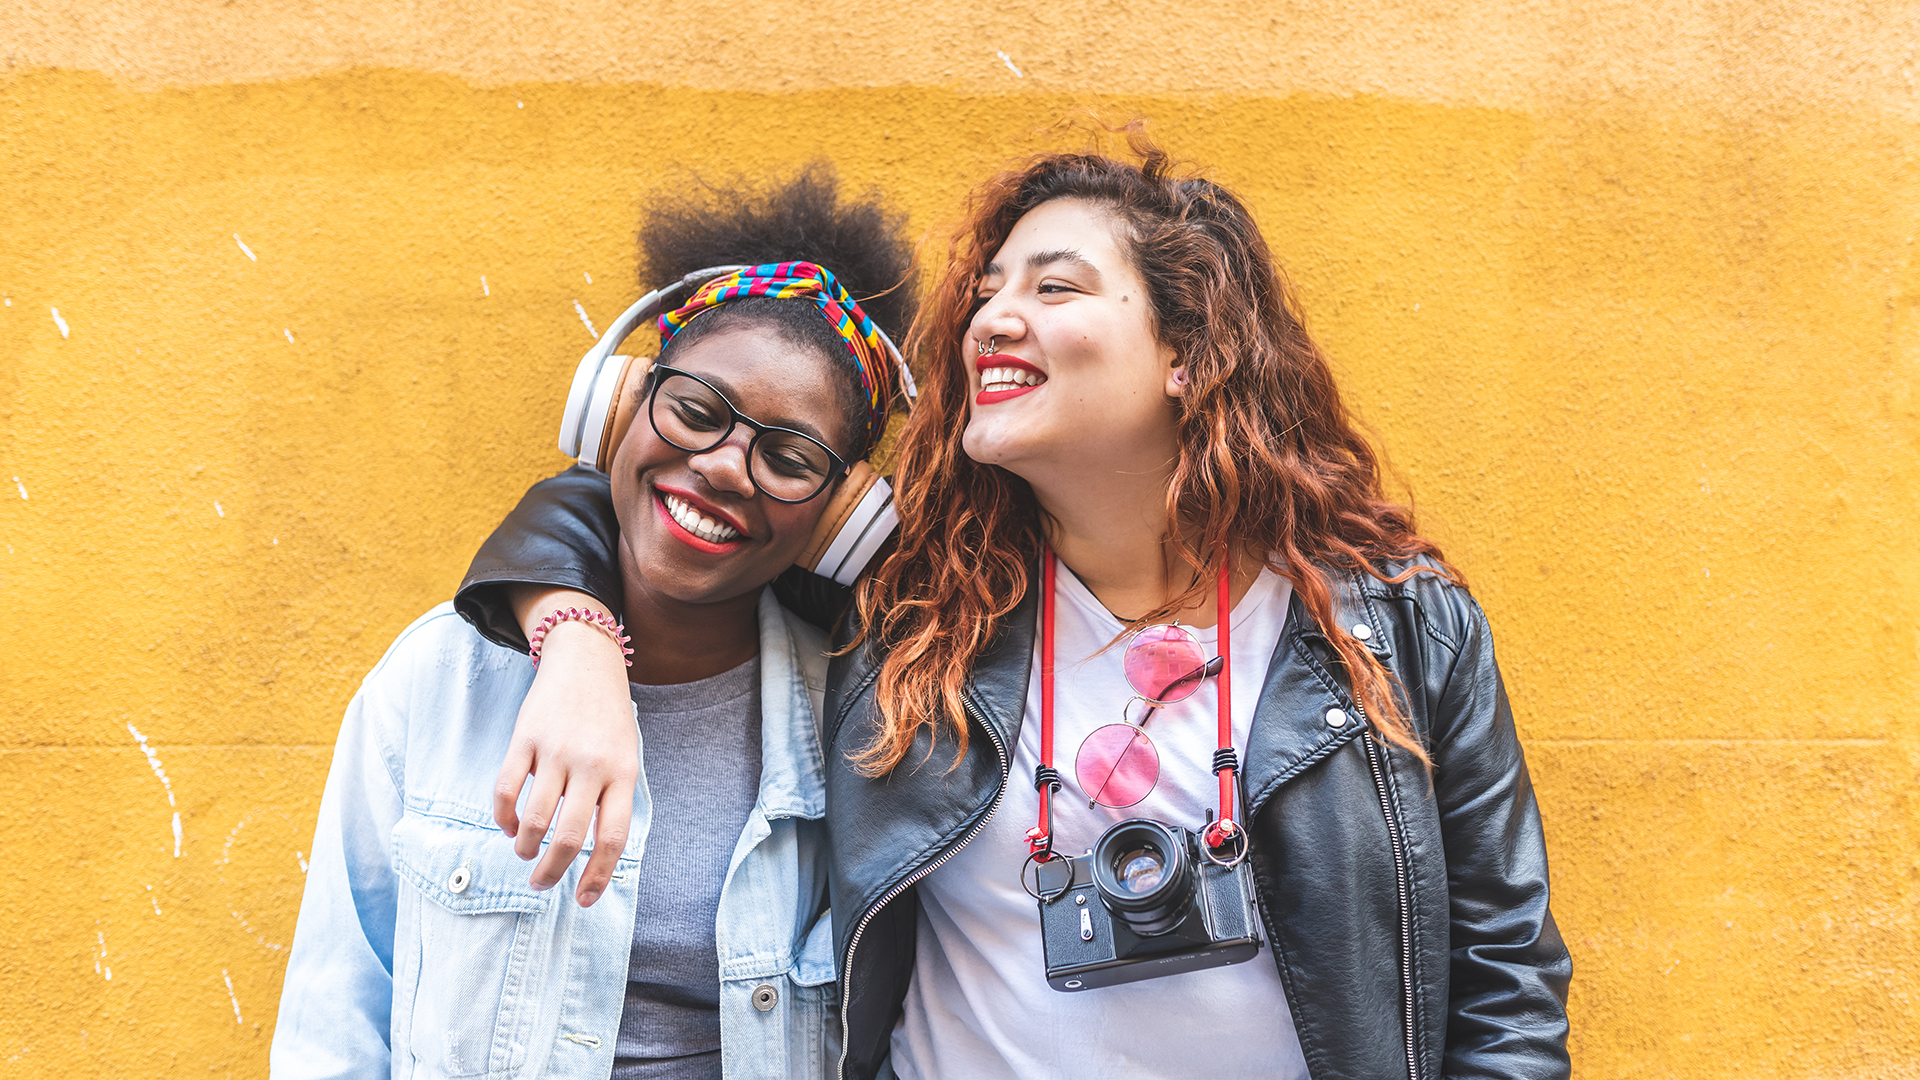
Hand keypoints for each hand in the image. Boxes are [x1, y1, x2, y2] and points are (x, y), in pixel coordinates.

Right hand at [495, 602, 637, 906]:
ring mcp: (556, 751)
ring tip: (526, 854)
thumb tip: (591, 855)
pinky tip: (508, 827)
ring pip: (535, 820)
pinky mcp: (525, 738)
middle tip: (543, 884)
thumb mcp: (625, 756)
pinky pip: (507, 790)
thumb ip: (611, 799)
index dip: (597, 876)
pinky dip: (504, 818)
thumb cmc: (608, 719)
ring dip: (526, 848)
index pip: (612, 838)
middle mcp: (591, 765)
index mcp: (623, 773)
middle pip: (570, 837)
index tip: (584, 900)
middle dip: (553, 872)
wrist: (586, 661)